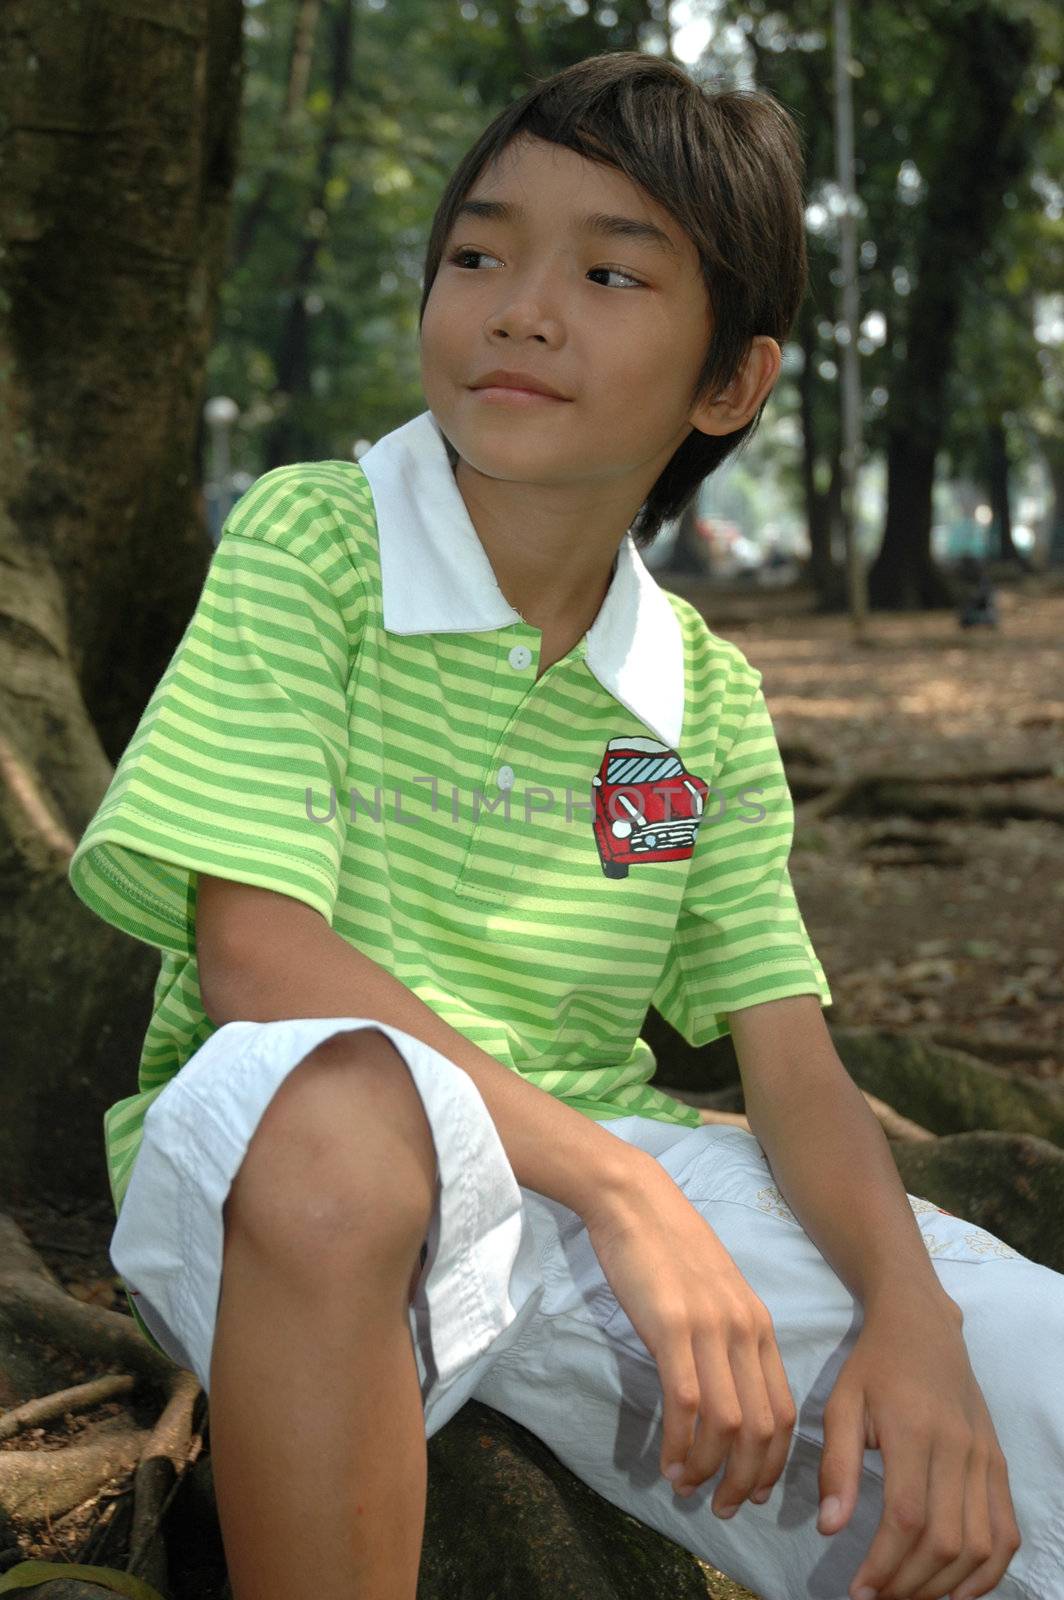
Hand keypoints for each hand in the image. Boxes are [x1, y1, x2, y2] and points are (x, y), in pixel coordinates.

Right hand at [583, 1151, 796, 1516]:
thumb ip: (729, 1337)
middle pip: (763, 1428)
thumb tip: (727, 1395)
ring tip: (687, 1489)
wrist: (633, 1200)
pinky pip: (687, 1404)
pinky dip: (681, 1445)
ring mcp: (711, 1328)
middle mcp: (746, 1330)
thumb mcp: (715, 1293)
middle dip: (746, 1481)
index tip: (749, 1491)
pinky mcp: (672, 1326)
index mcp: (760, 1325)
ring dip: (711, 1470)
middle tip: (722, 1508)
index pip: (784, 1413)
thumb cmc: (667, 1246)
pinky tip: (668, 1463)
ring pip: (729, 1425)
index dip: (772, 1464)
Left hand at [817, 1291, 1021, 1599]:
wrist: (923, 1327)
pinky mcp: (998, 1463)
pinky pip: (1006, 1530)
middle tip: (878, 1598)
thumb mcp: (841, 1403)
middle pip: (944, 1540)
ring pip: (979, 1544)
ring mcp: (984, 1458)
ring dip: (945, 1584)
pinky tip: (958, 1590)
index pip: (906, 1518)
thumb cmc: (874, 1366)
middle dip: (910, 1582)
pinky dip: (989, 1571)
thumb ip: (837, 1465)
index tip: (859, 1590)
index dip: (885, 1564)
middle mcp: (957, 1449)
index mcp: (912, 1431)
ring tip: (909, 1596)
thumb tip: (830, 1527)